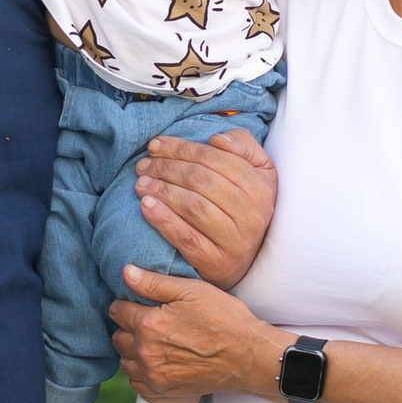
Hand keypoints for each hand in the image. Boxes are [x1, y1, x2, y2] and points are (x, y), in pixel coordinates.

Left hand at [110, 265, 277, 402]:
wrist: (248, 356)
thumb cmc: (224, 319)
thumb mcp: (192, 290)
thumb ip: (154, 283)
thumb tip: (125, 273)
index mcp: (149, 324)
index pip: (118, 310)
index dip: (127, 302)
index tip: (140, 302)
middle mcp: (145, 352)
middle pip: (117, 336)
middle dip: (127, 326)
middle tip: (147, 320)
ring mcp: (153, 374)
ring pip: (124, 359)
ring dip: (132, 349)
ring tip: (152, 341)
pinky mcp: (162, 390)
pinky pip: (135, 381)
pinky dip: (140, 371)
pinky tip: (156, 360)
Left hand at [134, 124, 277, 286]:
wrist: (249, 258)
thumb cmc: (245, 206)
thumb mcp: (256, 171)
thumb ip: (242, 145)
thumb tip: (216, 140)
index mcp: (260, 186)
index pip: (214, 158)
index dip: (181, 148)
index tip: (155, 145)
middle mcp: (252, 213)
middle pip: (200, 180)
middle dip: (166, 168)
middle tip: (142, 166)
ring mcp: (235, 240)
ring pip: (192, 206)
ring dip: (161, 191)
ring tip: (141, 183)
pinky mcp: (218, 263)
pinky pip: (186, 237)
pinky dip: (163, 220)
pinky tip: (146, 206)